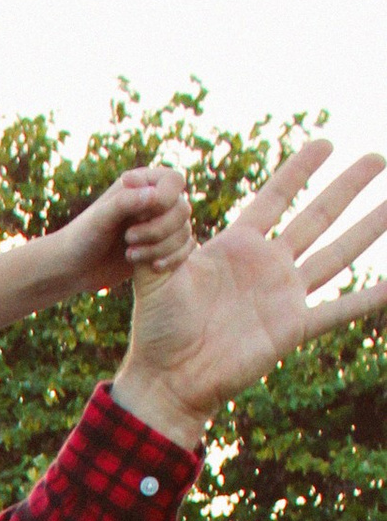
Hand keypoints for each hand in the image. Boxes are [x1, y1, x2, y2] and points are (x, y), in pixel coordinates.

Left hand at [44, 158, 192, 293]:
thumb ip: (126, 202)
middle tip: (129, 238)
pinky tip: (152, 268)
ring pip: (185, 232)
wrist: (74, 268)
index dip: (166, 198)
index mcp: (142, 184)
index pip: (174, 181)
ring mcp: (160, 225)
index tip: (140, 215)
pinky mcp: (161, 248)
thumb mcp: (101, 217)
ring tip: (130, 255)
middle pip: (183, 209)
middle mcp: (155, 202)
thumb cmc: (83, 236)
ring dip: (162, 247)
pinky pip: (185, 250)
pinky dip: (172, 259)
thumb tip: (156, 195)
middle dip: (160, 228)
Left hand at [114, 137, 386, 448]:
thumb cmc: (157, 325)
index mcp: (237, 246)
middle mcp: (267, 266)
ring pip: (337, 254)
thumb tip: (160, 189)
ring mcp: (284, 296)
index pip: (275, 197)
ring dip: (368, 229)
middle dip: (346, 188)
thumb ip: (163, 231)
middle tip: (376, 159)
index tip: (325, 143)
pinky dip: (368, 299)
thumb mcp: (156, 269)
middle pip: (317, 217)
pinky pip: (338, 311)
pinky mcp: (292, 328)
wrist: (167, 377)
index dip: (299, 170)